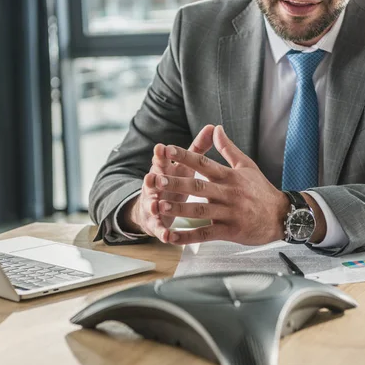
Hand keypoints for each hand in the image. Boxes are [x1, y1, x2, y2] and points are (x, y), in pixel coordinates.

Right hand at [121, 125, 215, 241]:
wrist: (155, 208)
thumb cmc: (175, 182)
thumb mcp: (185, 165)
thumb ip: (197, 148)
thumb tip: (212, 127)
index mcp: (164, 171)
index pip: (161, 161)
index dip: (160, 155)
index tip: (161, 148)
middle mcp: (156, 187)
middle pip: (153, 181)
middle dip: (153, 179)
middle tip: (152, 176)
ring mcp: (154, 205)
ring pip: (153, 204)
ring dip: (154, 205)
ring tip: (156, 205)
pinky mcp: (157, 223)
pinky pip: (159, 229)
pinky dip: (163, 232)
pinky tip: (168, 237)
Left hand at [155, 125, 289, 244]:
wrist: (283, 216)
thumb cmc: (262, 190)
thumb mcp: (247, 165)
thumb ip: (228, 148)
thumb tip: (215, 128)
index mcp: (230, 176)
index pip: (204, 163)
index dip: (185, 156)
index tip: (167, 150)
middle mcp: (228, 193)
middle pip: (199, 187)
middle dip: (177, 184)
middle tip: (157, 180)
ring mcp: (229, 213)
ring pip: (201, 211)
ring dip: (179, 209)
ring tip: (160, 206)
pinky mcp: (230, 231)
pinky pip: (206, 234)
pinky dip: (189, 237)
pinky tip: (172, 237)